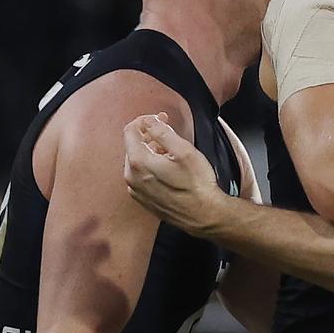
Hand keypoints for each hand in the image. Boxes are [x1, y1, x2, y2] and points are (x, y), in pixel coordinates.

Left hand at [123, 114, 223, 235]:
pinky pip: (141, 176)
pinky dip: (150, 166)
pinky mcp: (143, 199)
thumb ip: (162, 131)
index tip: (160, 118)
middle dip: (148, 134)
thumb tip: (150, 121)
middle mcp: (131, 177)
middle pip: (132, 145)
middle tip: (168, 129)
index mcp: (138, 162)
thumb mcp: (183, 150)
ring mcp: (136, 190)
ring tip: (170, 150)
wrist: (203, 214)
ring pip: (136, 161)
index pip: (130, 131)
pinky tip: (167, 168)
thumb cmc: (197, 184)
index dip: (145, 120)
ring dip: (150, 150)